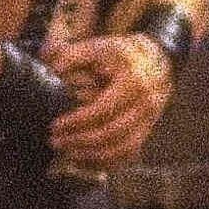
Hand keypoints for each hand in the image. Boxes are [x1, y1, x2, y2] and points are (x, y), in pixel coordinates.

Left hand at [46, 34, 176, 170]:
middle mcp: (145, 104)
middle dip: (80, 140)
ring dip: (92, 155)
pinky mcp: (147, 131)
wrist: (156, 60)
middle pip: (111, 133)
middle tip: (55, 140)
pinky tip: (84, 159)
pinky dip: (107, 162)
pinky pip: (128, 155)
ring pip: (122, 149)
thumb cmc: (121, 54)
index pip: (103, 109)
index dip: (77, 120)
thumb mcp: (98, 47)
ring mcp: (149, 120)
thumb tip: (53, 70)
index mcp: (133, 82)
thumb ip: (73, 56)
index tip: (56, 124)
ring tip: (67, 151)